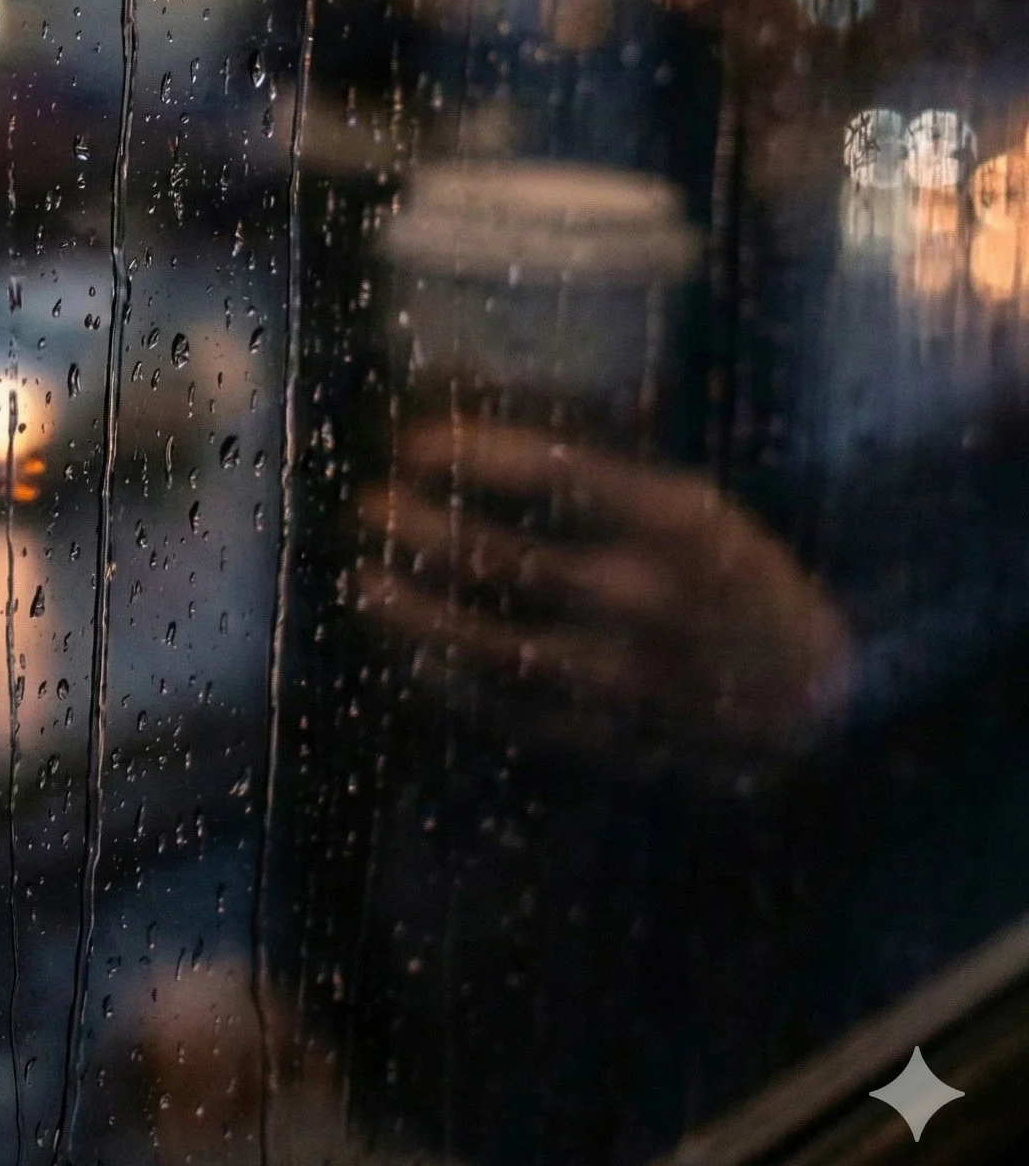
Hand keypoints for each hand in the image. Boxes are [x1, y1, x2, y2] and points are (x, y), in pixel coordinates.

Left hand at [356, 422, 853, 761]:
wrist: (803, 694)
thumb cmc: (729, 572)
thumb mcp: (689, 504)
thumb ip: (596, 478)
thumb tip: (483, 435)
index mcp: (671, 523)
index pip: (551, 476)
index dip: (472, 457)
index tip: (415, 443)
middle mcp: (643, 596)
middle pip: (501, 558)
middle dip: (419, 528)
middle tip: (369, 505)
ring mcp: (619, 672)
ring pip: (489, 639)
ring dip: (414, 610)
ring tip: (363, 581)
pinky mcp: (604, 730)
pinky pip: (505, 702)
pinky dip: (448, 673)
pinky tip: (409, 647)